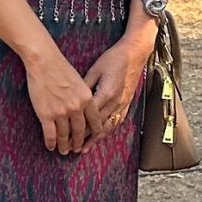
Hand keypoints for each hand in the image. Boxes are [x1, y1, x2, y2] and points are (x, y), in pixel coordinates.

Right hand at [23, 48, 98, 154]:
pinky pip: (50, 134)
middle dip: (79, 142)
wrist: (44, 62)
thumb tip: (84, 109)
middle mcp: (76, 107)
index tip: (92, 139)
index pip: (94, 121)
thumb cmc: (60, 68)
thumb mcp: (80, 81)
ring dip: (65, 146)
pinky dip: (51, 143)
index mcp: (87, 98)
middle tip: (77, 149)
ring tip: (64, 151)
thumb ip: (83, 96)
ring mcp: (61, 112)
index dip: (94, 132)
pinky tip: (50, 147)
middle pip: (80, 131)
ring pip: (65, 135)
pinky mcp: (46, 115)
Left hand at [82, 18, 156, 144]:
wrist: (135, 53)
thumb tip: (72, 98)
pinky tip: (102, 136)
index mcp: (105, 94)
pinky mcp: (127, 102)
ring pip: (108, 127)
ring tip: (86, 148)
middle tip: (72, 147)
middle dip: (84, 138)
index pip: (88, 117)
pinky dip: (108, 130)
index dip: (76, 128)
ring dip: (96, 139)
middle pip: (97, 126)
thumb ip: (84, 85)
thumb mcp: (95, 69)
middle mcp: (115, 102)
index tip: (66, 136)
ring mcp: (122, 103)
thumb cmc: (114, 58)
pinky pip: (117, 121)